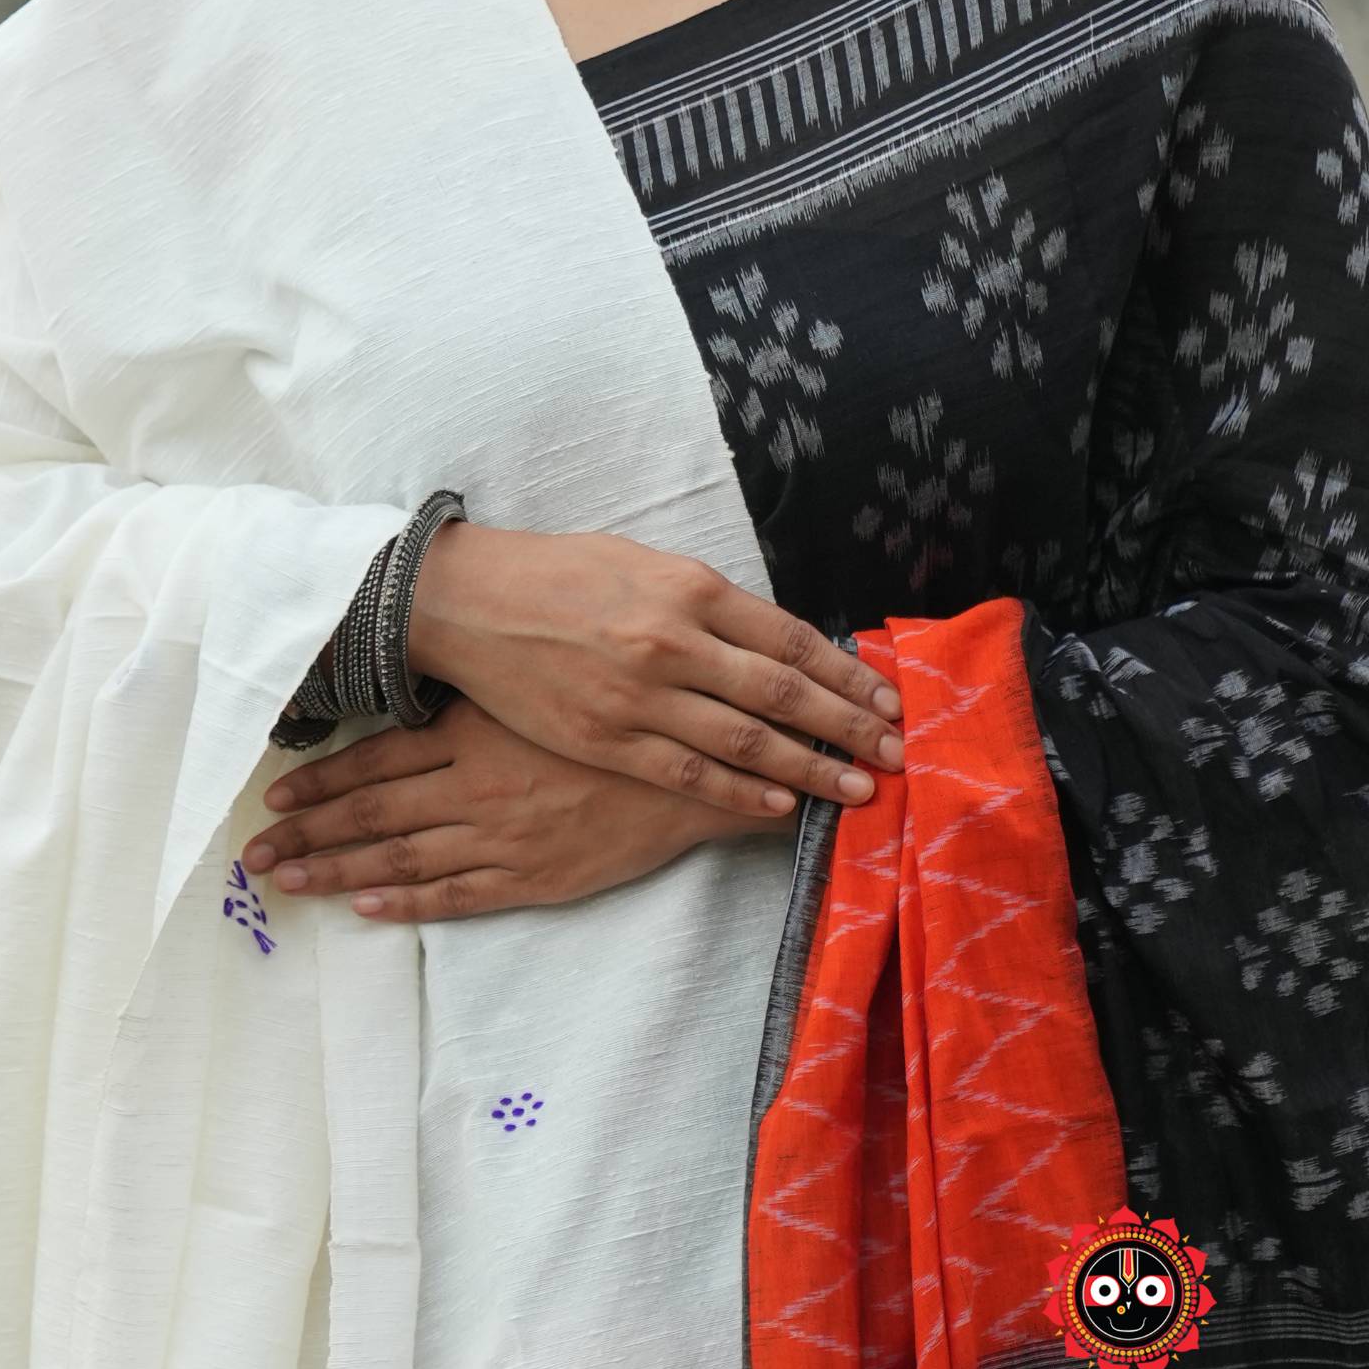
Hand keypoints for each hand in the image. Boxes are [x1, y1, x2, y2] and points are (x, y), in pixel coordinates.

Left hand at [247, 697, 786, 919]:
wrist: (709, 765)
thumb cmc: (627, 705)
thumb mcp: (549, 680)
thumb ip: (487, 684)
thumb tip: (428, 670)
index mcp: (477, 733)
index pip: (378, 762)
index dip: (321, 782)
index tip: (274, 796)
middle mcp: (478, 787)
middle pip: (373, 816)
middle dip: (307, 835)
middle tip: (253, 854)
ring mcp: (505, 837)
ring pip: (402, 860)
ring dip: (338, 872)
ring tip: (287, 881)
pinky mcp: (536, 875)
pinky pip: (457, 895)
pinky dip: (407, 902)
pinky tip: (366, 905)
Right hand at [395, 520, 901, 824]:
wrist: (471, 602)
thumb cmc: (563, 575)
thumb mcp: (647, 564)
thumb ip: (710, 604)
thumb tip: (774, 640)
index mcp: (691, 590)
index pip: (791, 639)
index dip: (847, 674)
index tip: (887, 698)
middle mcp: (674, 643)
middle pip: (784, 695)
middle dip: (849, 726)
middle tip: (898, 751)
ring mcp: (640, 697)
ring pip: (747, 742)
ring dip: (812, 768)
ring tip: (859, 787)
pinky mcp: (606, 739)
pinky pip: (688, 775)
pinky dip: (740, 792)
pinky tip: (781, 804)